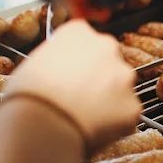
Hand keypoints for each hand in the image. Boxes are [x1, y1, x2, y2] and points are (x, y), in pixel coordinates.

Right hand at [2, 19, 138, 154]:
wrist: (42, 125)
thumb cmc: (28, 96)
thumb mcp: (31, 64)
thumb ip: (54, 61)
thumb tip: (56, 73)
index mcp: (79, 32)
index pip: (83, 38)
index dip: (76, 60)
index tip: (69, 73)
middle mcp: (107, 47)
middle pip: (106, 62)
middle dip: (97, 79)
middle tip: (77, 98)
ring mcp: (124, 76)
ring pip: (120, 88)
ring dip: (108, 100)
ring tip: (83, 118)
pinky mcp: (133, 105)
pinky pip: (125, 114)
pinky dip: (114, 124)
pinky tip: (93, 130)